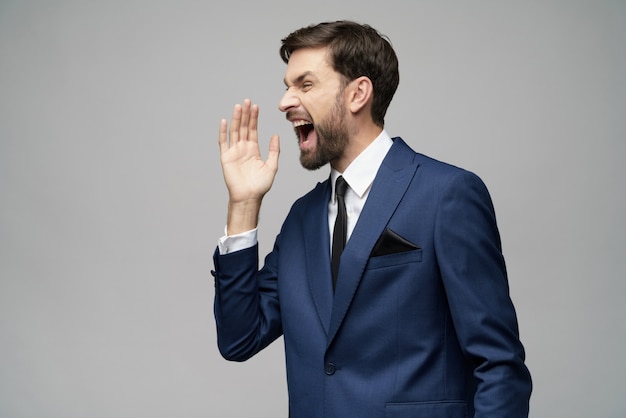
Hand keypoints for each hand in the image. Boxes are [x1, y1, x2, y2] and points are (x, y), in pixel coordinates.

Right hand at [218, 99, 279, 232]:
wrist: (249, 197)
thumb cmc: (260, 185)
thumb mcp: (272, 166)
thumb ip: (274, 150)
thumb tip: (275, 135)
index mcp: (253, 149)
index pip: (253, 130)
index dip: (254, 118)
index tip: (256, 106)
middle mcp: (243, 148)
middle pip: (244, 127)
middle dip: (246, 114)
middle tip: (247, 101)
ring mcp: (234, 152)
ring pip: (235, 131)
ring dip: (236, 119)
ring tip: (239, 106)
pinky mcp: (226, 157)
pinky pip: (223, 142)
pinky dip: (224, 132)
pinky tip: (225, 121)